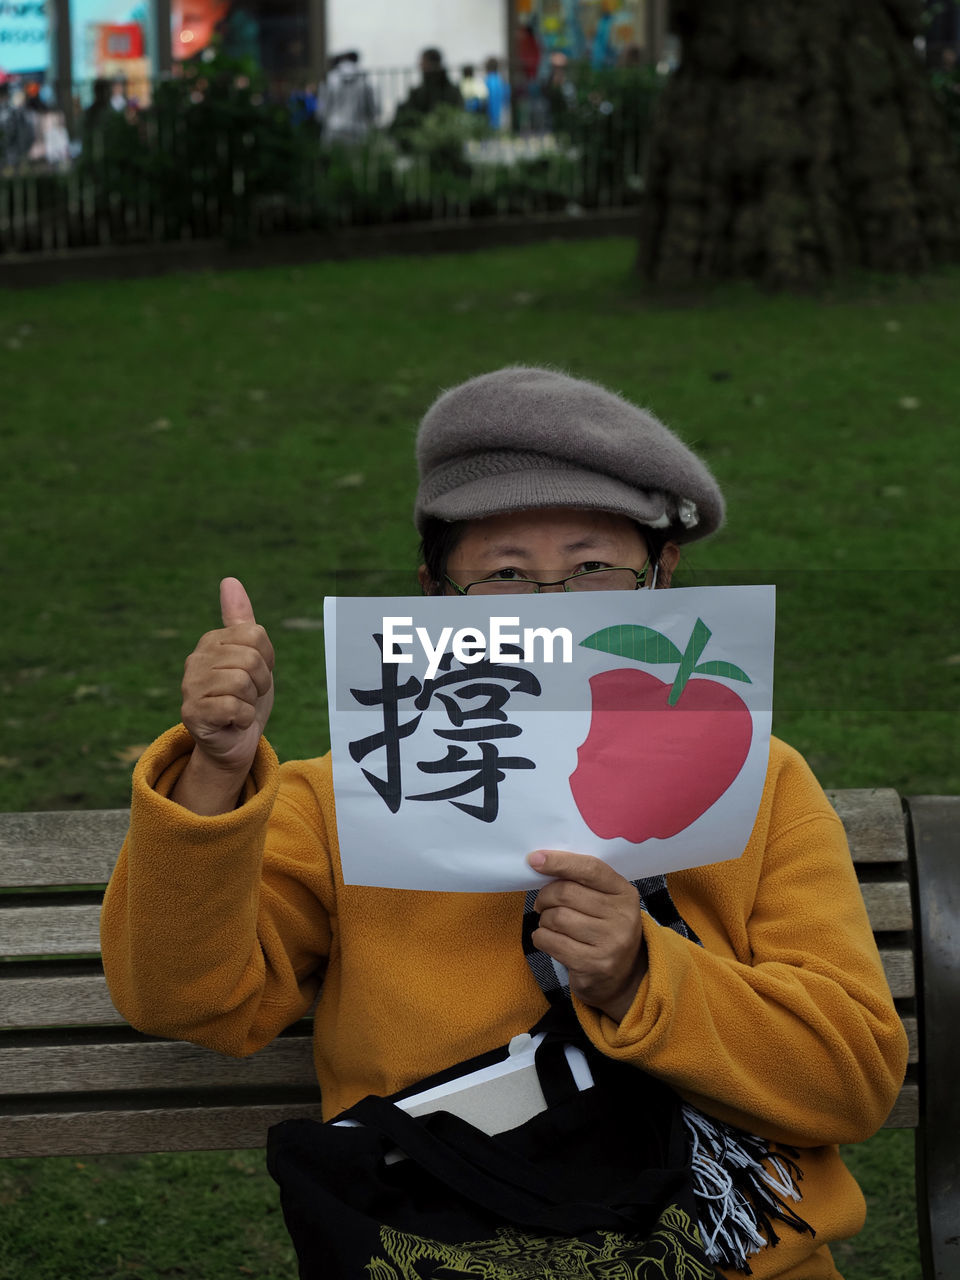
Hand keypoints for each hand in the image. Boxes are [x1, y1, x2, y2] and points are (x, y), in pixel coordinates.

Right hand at [173, 579, 274, 811]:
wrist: (235, 742)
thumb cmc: (246, 697)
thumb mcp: (252, 655)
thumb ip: (241, 619)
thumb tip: (229, 580)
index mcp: (212, 640)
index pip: (256, 635)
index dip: (267, 660)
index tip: (257, 675)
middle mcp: (196, 659)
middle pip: (251, 658)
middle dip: (261, 682)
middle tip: (248, 695)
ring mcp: (190, 685)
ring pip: (242, 682)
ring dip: (251, 701)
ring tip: (239, 707)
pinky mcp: (191, 712)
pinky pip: (232, 706)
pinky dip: (241, 718)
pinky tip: (232, 721)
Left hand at [528, 850, 646, 1022]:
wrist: (623, 977)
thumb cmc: (604, 929)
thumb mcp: (605, 902)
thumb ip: (582, 883)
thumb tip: (542, 864)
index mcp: (625, 893)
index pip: (590, 869)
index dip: (560, 862)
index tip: (534, 859)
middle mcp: (622, 917)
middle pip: (566, 893)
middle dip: (545, 896)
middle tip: (542, 904)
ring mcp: (610, 943)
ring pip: (556, 918)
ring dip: (544, 919)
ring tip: (550, 924)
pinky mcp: (593, 965)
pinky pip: (551, 942)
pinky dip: (541, 938)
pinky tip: (548, 939)